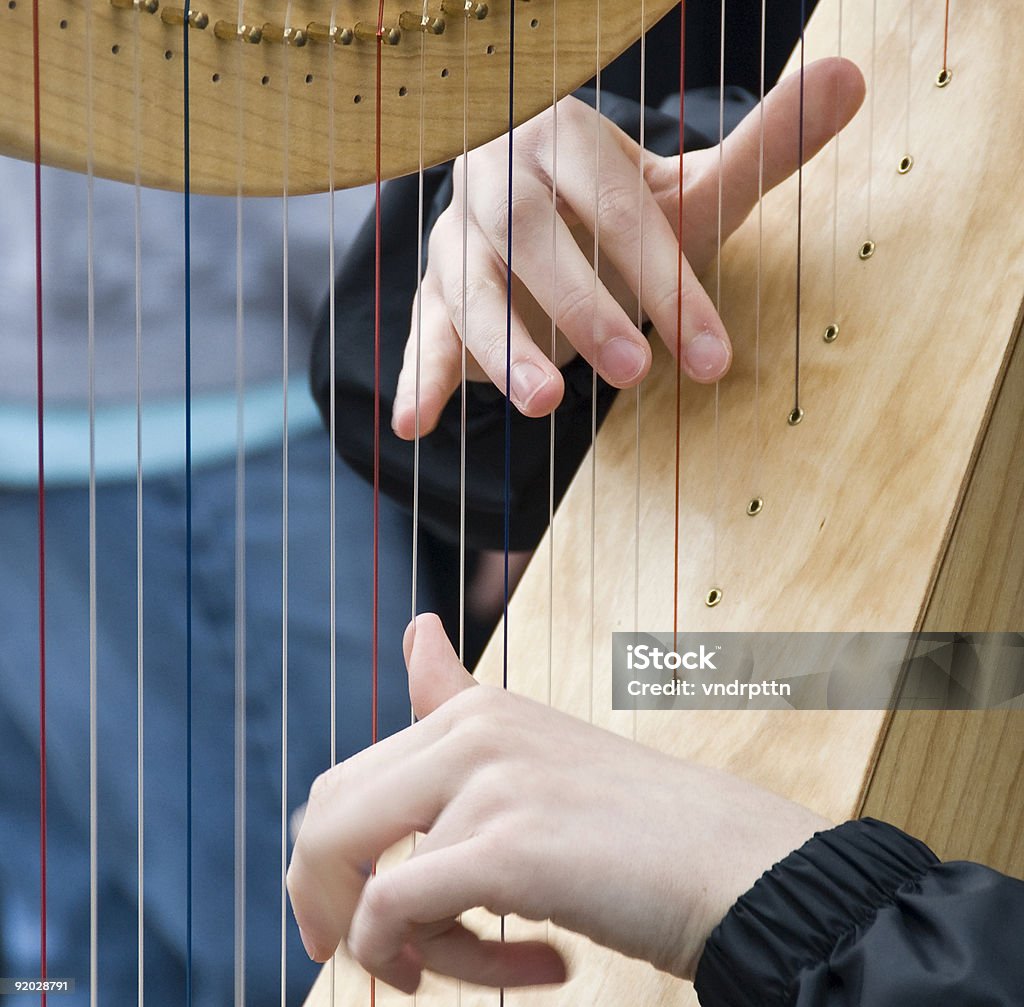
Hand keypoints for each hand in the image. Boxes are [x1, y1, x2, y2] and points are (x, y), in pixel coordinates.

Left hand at [287, 614, 829, 991]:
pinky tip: (544, 967)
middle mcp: (470, 733)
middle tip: (393, 970)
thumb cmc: (635, 826)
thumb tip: (417, 626)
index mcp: (472, 712)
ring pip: (372, 893)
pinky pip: (396, 918)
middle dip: (332, 911)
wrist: (733, 862)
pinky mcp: (508, 847)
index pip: (341, 789)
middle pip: (326, 830)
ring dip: (426, 956)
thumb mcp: (534, 752)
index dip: (324, 869)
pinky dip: (439, 967)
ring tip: (500, 967)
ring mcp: (488, 783)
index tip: (350, 926)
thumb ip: (458, 700)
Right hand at [391, 58, 864, 439]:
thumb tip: (855, 75)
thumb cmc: (617, 213)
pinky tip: (414, 425)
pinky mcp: (435, 297)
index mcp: (564, 139)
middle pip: (532, 239)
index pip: (617, 205)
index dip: (665, 277)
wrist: (539, 219)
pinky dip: (419, 377)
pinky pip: (423, 334)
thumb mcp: (685, 189)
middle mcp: (500, 184)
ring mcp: (458, 242)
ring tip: (545, 404)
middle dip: (583, 307)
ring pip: (471, 291)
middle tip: (636, 373)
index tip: (716, 356)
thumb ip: (761, 145)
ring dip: (503, 348)